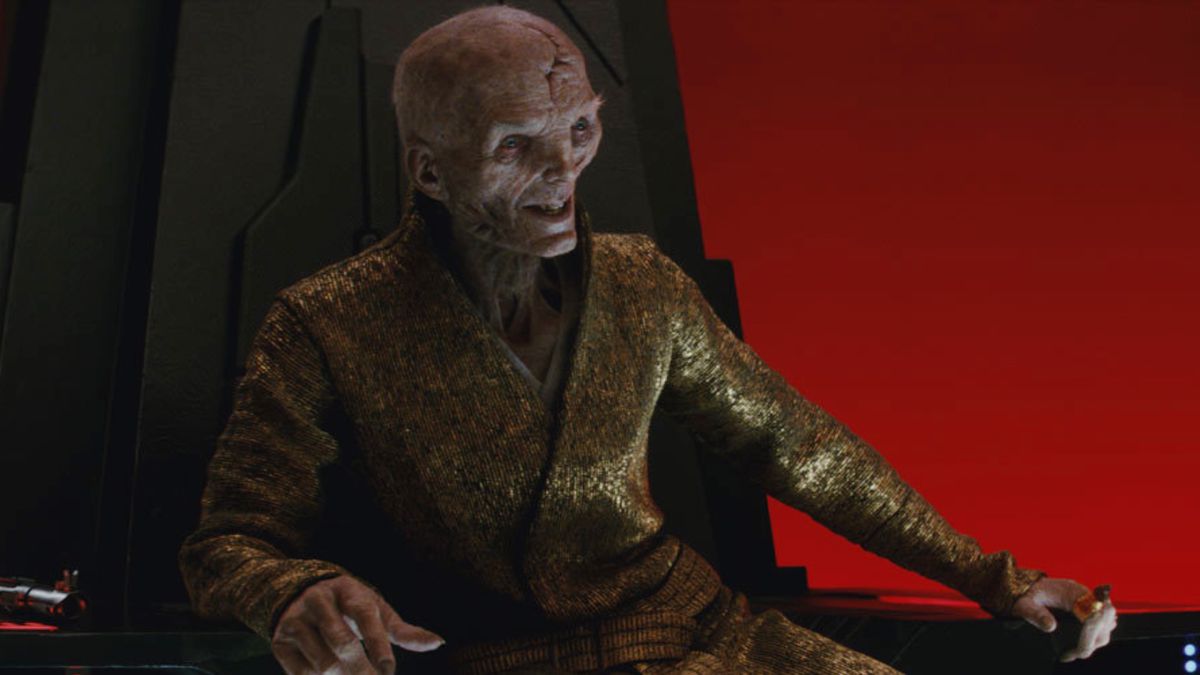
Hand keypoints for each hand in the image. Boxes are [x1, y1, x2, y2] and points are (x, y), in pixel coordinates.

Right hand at [271, 575, 444, 674]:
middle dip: (362, 670)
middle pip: (343, 643)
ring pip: (323, 662)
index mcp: (349, 590)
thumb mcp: (376, 611)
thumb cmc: (350, 607)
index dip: (378, 645)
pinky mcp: (279, 640)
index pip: (366, 617)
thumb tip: (438, 643)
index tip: (388, 671)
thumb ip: (403, 631)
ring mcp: (296, 620)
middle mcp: (320, 601)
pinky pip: (300, 673)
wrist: (297, 593)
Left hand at [1010, 577, 1117, 661]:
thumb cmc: (1027, 595)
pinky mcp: (1090, 605)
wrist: (1028, 587)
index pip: (1092, 615)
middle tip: (1072, 655)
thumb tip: (1050, 626)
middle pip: (1104, 621)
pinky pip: (1103, 622)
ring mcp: (1089, 599)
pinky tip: (1081, 642)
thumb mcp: (1026, 604)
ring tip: (1075, 651)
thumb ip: (1036, 614)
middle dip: (1092, 642)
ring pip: (1106, 623)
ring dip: (1094, 640)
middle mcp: (1084, 593)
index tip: (1078, 652)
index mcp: (1072, 590)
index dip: (1089, 637)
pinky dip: (1096, 634)